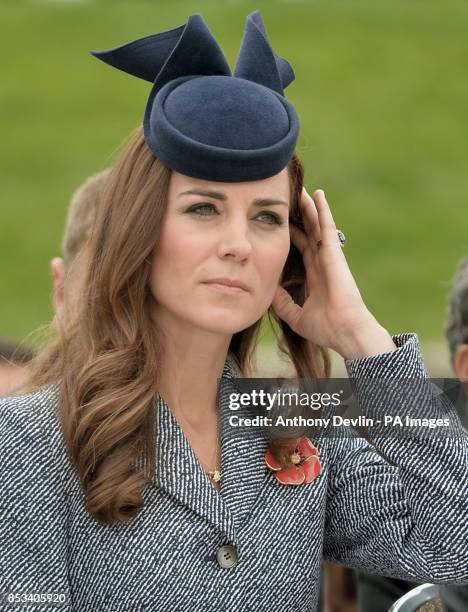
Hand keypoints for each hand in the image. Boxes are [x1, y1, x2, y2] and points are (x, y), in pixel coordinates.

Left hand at [271, 188, 395, 359]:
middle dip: (300, 216)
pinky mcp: (334, 254)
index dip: (292, 234)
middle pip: (309, 232)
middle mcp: (322, 263)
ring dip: (309, 207)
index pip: (302, 248)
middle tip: (289, 199)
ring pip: (317, 225)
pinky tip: (317, 195)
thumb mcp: (295, 316)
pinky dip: (322, 211)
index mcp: (315, 276)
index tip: (281, 222)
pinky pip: (327, 227)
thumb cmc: (326, 328)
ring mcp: (329, 257)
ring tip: (301, 190)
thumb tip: (268, 290)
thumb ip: (282, 303)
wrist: (345, 332)